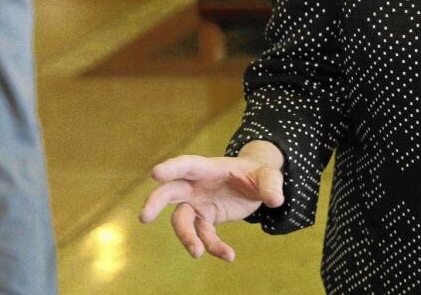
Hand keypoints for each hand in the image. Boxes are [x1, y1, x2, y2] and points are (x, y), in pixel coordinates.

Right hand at [139, 141, 284, 260]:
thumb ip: (271, 184)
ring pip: (182, 220)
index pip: (186, 165)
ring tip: (197, 253)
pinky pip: (203, 235)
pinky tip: (229, 256)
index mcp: (208, 168)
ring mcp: (198, 203)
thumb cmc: (258, 173)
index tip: (155, 174)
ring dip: (186, 237)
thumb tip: (275, 200)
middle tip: (144, 217)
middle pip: (169, 192)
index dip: (171, 168)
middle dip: (155, 202)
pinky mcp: (206, 219)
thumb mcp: (268, 175)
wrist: (258, 185)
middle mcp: (196, 185)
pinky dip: (214, 246)